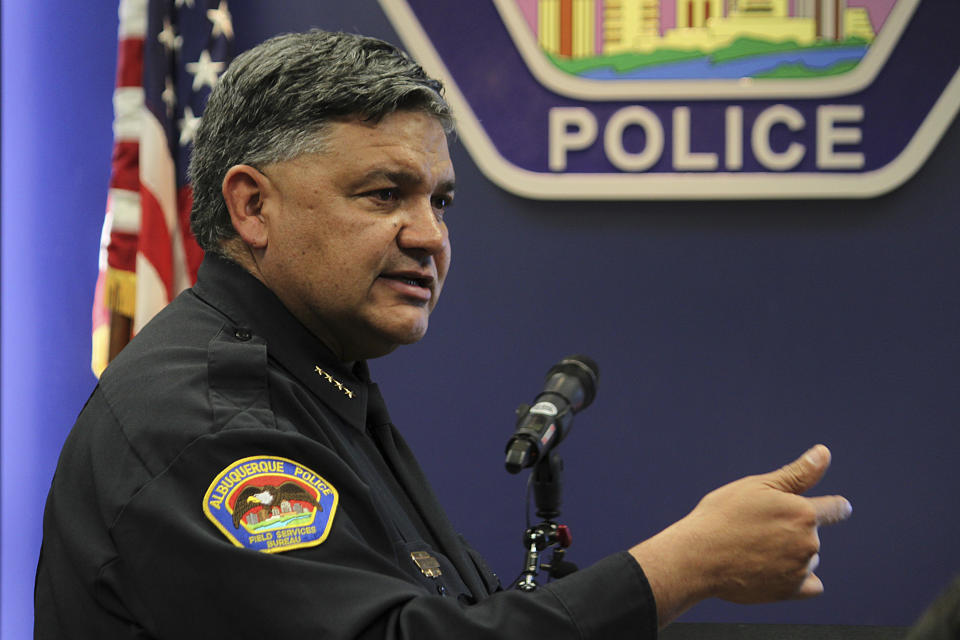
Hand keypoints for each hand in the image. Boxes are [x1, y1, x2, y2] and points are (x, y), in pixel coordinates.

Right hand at [630, 445, 851, 624]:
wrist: (698, 557)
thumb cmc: (723, 515)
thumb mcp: (758, 486)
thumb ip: (798, 473)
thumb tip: (824, 452)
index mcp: (804, 512)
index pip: (836, 508)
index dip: (834, 507)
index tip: (836, 508)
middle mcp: (809, 542)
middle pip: (812, 534)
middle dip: (793, 530)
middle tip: (757, 529)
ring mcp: (800, 569)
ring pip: (807, 558)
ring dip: (791, 554)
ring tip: (755, 550)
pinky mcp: (790, 592)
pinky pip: (809, 585)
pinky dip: (797, 580)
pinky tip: (774, 572)